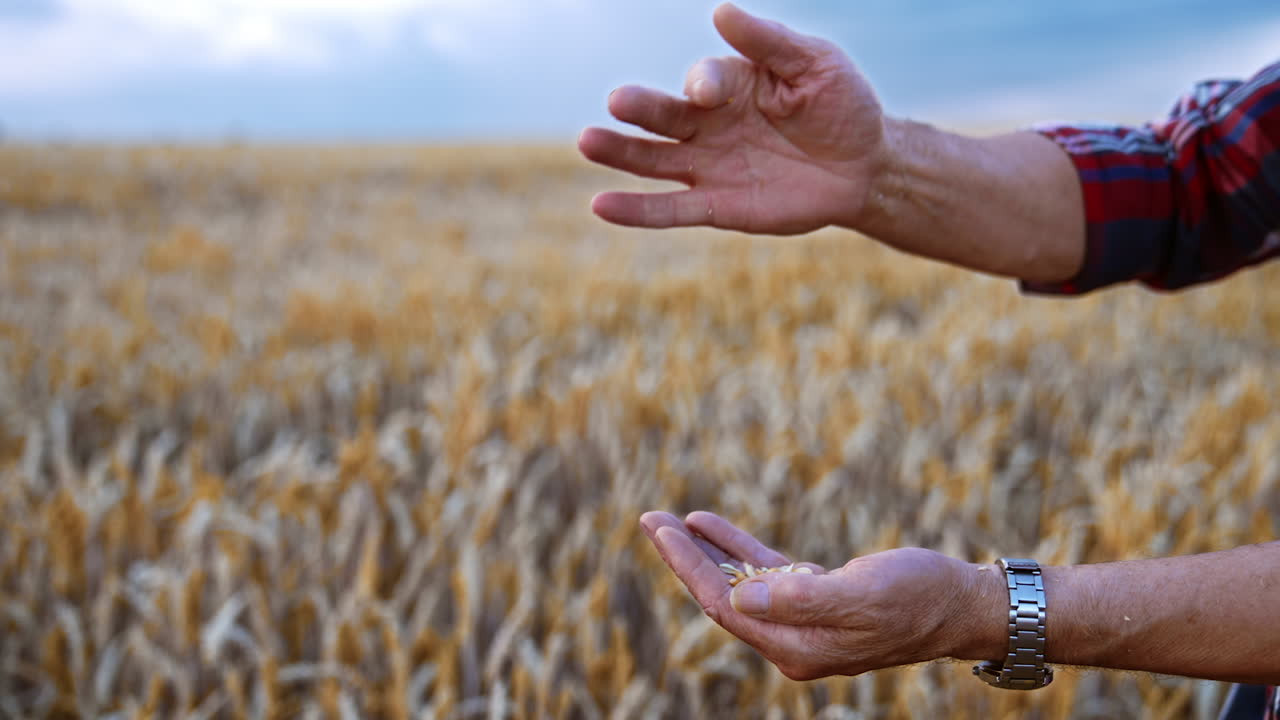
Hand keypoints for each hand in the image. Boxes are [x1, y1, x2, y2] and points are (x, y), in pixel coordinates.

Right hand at [579, 3, 886, 234]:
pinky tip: (601, 207)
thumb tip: (721, 12)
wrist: (864, 166)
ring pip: (655, 161)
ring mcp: (710, 166)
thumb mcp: (815, 64)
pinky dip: (637, 211)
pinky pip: (672, 209)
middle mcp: (709, 124)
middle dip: (641, 108)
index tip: (708, 90)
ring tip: (588, 142)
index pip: (707, 79)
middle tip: (616, 101)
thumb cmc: (839, 104)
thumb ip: (768, 42)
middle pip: (665, 116)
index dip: (706, 82)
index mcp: (730, 83)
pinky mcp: (718, 206)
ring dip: (621, 152)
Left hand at [639, 511, 994, 679]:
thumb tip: (736, 599)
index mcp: (796, 647)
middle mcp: (791, 639)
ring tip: (669, 520)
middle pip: (720, 595)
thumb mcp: (861, 595)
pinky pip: (762, 570)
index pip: (723, 607)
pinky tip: (708, 524)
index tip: (659, 531)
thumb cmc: (919, 597)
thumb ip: (798, 599)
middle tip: (648, 519)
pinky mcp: (814, 596)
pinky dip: (736, 547)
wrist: (962, 602)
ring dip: (705, 550)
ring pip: (737, 581)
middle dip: (683, 557)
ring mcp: (801, 619)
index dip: (687, 568)